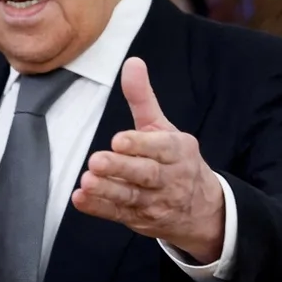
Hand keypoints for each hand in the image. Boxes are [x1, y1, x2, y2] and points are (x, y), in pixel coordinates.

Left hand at [71, 57, 225, 262]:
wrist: (200, 210)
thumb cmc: (175, 161)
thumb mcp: (164, 128)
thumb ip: (143, 98)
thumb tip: (132, 62)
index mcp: (178, 152)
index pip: (161, 149)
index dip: (140, 145)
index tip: (117, 140)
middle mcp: (170, 179)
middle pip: (146, 174)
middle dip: (121, 168)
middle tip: (95, 161)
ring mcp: (155, 202)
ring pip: (130, 197)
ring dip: (107, 191)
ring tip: (87, 181)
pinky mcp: (139, 219)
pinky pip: (118, 214)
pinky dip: (99, 208)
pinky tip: (81, 199)